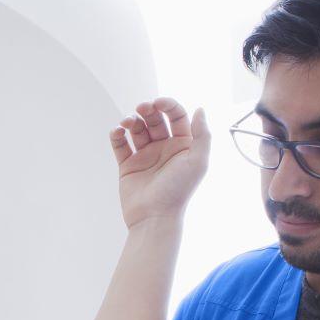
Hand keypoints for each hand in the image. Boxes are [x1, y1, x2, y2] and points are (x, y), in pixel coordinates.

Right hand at [111, 97, 210, 228]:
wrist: (154, 217)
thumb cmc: (178, 191)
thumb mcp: (198, 162)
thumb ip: (202, 134)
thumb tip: (200, 109)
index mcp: (182, 145)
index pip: (176, 116)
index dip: (167, 105)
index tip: (158, 103)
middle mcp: (164, 148)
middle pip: (155, 119)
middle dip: (147, 110)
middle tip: (141, 108)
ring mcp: (145, 156)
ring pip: (136, 129)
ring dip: (131, 120)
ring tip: (127, 122)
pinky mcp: (128, 165)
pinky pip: (120, 145)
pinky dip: (117, 135)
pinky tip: (117, 131)